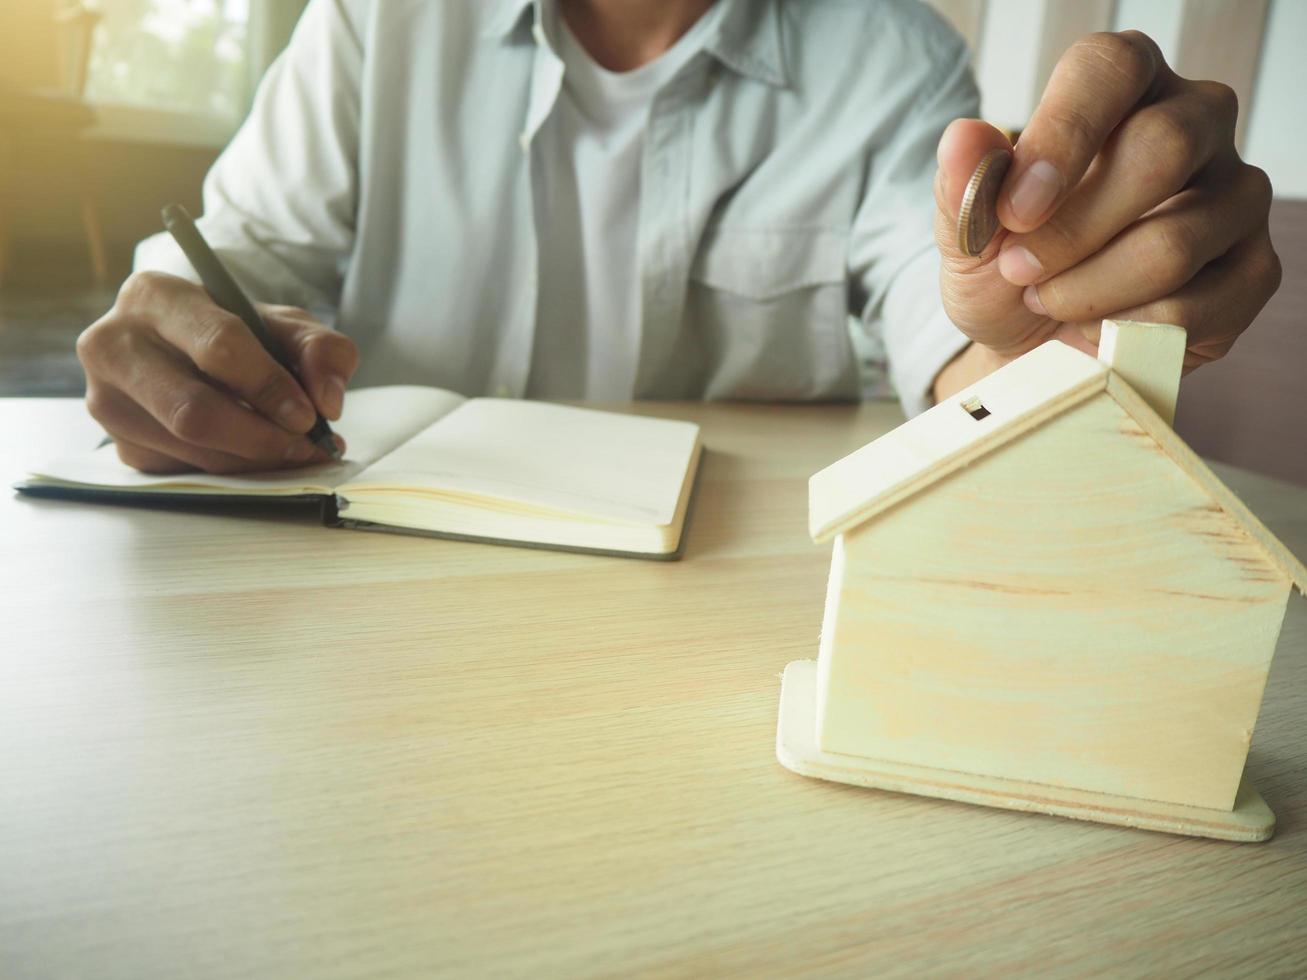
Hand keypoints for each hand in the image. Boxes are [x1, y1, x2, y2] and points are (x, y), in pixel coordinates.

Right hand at [77, 271, 357, 473]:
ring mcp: (106, 399)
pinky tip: (254, 455)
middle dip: (261, 437)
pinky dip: (231, 472)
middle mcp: (114, 344)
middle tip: (305, 445)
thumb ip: (321, 350)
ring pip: (189, 449)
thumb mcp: (284, 325)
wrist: (183, 348)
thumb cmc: (235, 332)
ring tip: (295, 451)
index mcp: (156, 296)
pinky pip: (182, 472)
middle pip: (192, 411)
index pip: (218, 347)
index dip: (270, 387)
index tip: (309, 415)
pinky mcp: (118, 444)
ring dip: (253, 461)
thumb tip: (328, 402)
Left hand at [933, 30, 1280, 397]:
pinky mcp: (1252, 271)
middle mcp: (1197, 125)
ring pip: (1174, 241)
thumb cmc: (1008, 275)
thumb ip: (965, 186)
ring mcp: (1236, 197)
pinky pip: (1191, 307)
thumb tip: (962, 139)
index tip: (1014, 210)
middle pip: (1163, 147)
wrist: (1037, 352)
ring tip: (1047, 300)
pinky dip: (1123, 330)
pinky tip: (1096, 328)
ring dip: (1087, 289)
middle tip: (1019, 271)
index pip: (1112, 68)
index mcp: (1125, 89)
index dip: (1062, 135)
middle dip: (1073, 228)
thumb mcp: (970, 234)